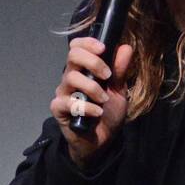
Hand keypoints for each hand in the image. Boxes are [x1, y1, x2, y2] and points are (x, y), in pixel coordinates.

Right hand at [50, 36, 133, 168]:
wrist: (102, 141)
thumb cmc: (107, 114)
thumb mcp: (118, 91)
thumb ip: (120, 71)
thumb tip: (125, 47)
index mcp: (83, 70)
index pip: (76, 47)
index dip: (87, 43)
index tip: (103, 48)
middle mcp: (70, 78)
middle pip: (73, 56)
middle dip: (93, 62)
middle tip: (107, 76)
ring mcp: (63, 93)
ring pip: (71, 78)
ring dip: (92, 88)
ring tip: (104, 100)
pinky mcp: (59, 110)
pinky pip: (68, 103)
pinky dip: (86, 107)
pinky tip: (97, 113)